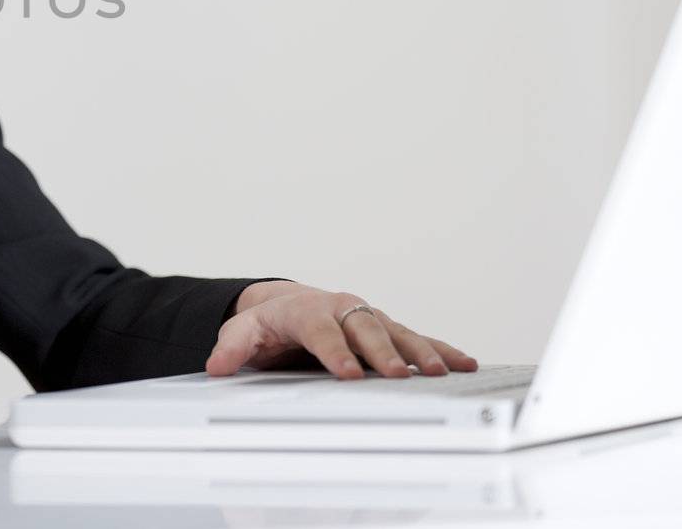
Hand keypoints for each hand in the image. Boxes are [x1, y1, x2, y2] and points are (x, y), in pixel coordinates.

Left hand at [206, 280, 477, 379]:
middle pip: (365, 330)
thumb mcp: (244, 332)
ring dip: (420, 351)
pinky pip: (418, 338)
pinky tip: (466, 364)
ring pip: (397, 332)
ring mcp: (368, 318)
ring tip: (440, 372)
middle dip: (382, 352)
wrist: (289, 305)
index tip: (347, 374)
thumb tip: (215, 367)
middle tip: (396, 375)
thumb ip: (231, 348)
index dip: (335, 352)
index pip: (322, 332)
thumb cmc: (269, 323)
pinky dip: (442, 349)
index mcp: (308, 312)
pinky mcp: (386, 330)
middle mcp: (343, 310)